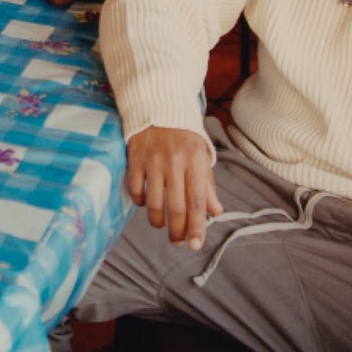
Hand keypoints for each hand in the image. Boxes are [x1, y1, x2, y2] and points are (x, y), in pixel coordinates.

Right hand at [126, 127, 222, 248]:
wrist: (157, 106)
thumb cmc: (184, 136)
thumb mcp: (202, 156)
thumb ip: (208, 185)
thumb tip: (216, 212)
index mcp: (195, 160)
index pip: (197, 201)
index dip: (197, 226)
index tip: (196, 244)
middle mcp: (174, 161)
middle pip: (176, 207)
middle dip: (178, 231)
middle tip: (179, 242)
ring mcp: (152, 160)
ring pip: (154, 203)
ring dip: (158, 221)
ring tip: (162, 225)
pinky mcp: (134, 159)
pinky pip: (136, 190)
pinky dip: (141, 202)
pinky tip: (146, 203)